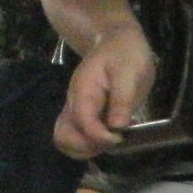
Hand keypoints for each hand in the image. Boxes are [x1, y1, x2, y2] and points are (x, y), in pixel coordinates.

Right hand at [53, 20, 154, 157]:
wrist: (118, 42)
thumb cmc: (125, 54)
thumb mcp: (129, 71)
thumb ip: (122, 98)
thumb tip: (118, 126)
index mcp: (83, 92)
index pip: (83, 125)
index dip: (102, 138)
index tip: (121, 135)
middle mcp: (74, 104)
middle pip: (63, 138)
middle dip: (89, 148)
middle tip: (114, 140)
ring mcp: (77, 111)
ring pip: (68, 142)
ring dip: (89, 150)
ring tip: (112, 140)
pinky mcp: (84, 117)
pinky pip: (78, 138)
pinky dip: (91, 146)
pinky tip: (110, 138)